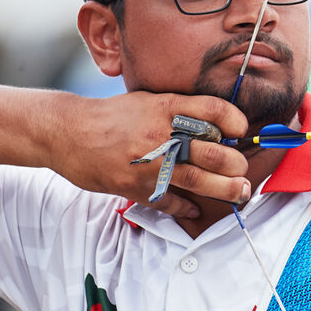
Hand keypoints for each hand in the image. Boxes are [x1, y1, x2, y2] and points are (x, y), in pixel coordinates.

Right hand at [48, 92, 250, 216]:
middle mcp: (160, 134)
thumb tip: (216, 125)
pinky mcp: (135, 186)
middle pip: (213, 152)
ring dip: (225, 190)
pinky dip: (186, 208)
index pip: (213, 110)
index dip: (234, 121)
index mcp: (165, 107)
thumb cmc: (112, 115)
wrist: (67, 132)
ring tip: (240, 192)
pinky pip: (169, 201)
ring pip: (199, 180)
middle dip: (236, 164)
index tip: (241, 130)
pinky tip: (195, 209)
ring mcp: (149, 163)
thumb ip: (178, 110)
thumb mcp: (147, 100)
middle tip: (242, 170)